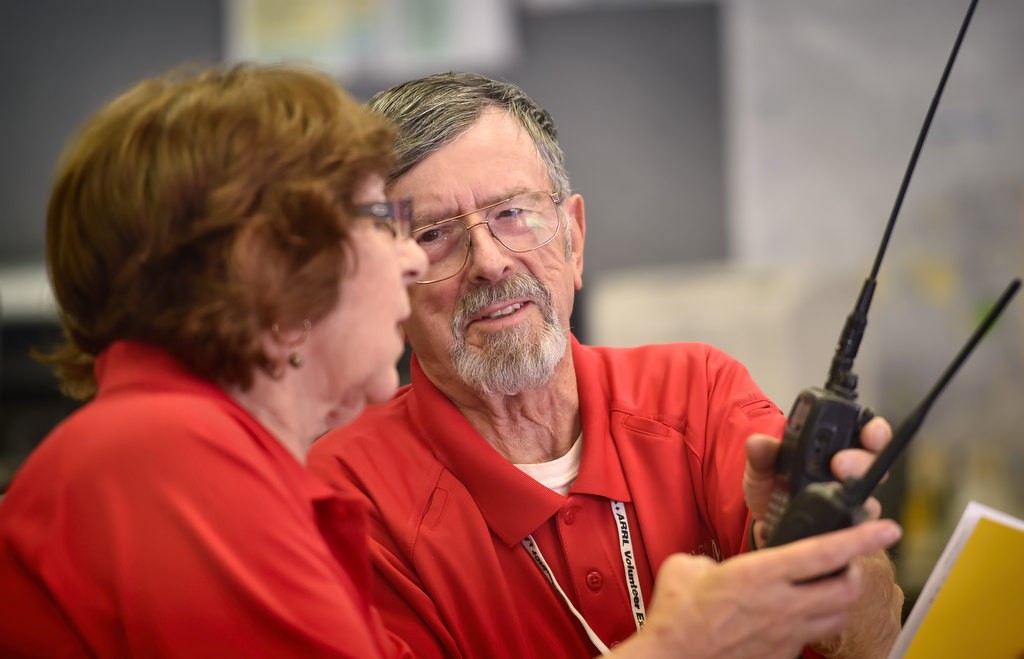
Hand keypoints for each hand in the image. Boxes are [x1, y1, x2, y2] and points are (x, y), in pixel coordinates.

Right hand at [609, 520, 901, 658]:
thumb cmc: (676, 617)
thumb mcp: (686, 567)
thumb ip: (711, 560)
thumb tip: (714, 566)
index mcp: (760, 574)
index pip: (826, 552)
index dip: (863, 537)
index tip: (887, 527)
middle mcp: (782, 605)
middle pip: (847, 588)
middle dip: (856, 571)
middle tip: (848, 560)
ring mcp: (785, 634)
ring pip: (838, 616)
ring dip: (839, 599)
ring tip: (827, 587)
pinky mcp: (781, 655)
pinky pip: (811, 637)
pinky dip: (812, 623)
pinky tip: (794, 616)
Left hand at [743, 417, 893, 545]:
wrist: (768, 524)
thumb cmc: (774, 489)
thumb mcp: (763, 468)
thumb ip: (762, 455)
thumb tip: (758, 443)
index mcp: (835, 451)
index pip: (868, 436)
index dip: (874, 432)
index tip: (868, 433)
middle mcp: (850, 476)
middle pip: (873, 465)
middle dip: (859, 461)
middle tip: (838, 463)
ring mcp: (852, 506)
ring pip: (871, 500)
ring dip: (856, 495)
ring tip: (833, 491)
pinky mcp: (846, 532)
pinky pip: (856, 532)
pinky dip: (845, 527)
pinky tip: (830, 524)